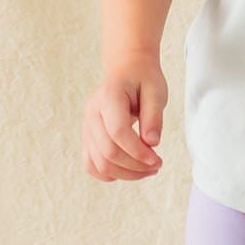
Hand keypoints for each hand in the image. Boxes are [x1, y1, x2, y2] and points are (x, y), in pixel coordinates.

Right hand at [84, 54, 165, 180]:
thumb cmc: (142, 79)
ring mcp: (87, 126)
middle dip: (135, 166)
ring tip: (147, 170)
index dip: (138, 151)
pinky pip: (90, 164)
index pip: (118, 132)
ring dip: (125, 173)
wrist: (126, 71)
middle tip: (157, 165)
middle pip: (107, 151)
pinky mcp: (88, 137)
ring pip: (98, 163)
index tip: (157, 160)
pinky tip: (128, 171)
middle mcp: (92, 113)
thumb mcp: (156, 91)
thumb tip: (152, 144)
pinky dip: (108, 174)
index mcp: (109, 97)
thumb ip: (154, 117)